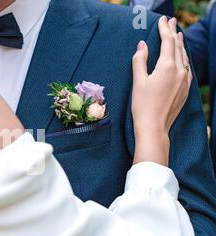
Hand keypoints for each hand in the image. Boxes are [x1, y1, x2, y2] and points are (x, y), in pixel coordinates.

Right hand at [131, 16, 191, 165]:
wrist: (154, 127)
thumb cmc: (142, 106)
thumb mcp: (138, 82)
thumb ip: (140, 61)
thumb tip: (142, 45)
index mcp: (167, 67)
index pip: (168, 42)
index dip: (165, 29)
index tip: (162, 20)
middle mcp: (180, 71)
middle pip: (178, 47)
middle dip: (174, 33)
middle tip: (171, 22)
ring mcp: (185, 80)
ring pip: (184, 57)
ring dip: (180, 45)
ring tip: (177, 35)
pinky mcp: (185, 89)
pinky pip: (187, 67)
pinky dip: (183, 58)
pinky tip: (181, 58)